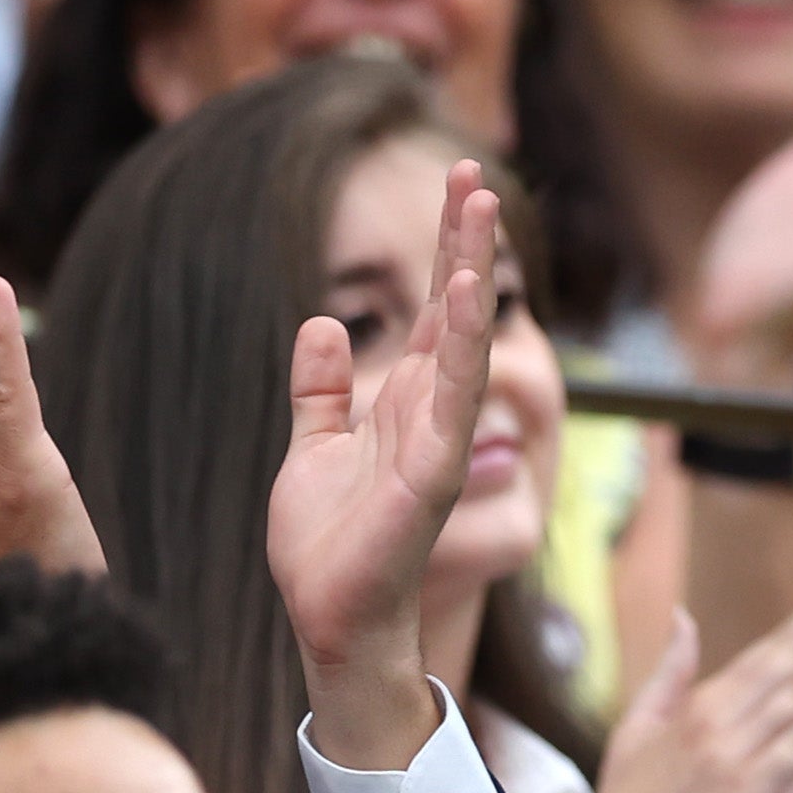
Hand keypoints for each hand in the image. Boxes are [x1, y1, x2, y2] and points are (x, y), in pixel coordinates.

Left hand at [269, 161, 499, 768]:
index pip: (432, 310)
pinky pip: (451, 394)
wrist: (329, 619)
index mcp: (405, 402)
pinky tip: (465, 294)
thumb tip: (323, 323)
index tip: (458, 186)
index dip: (446, 250)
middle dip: (465, 241)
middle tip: (474, 174)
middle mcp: (432, 410)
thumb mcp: (312, 446)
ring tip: (479, 210)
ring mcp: (439, 437)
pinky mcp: (433, 469)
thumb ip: (321, 389)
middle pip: (455, 309)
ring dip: (472, 273)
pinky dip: (461, 342)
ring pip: (462, 339)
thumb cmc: (325, 546)